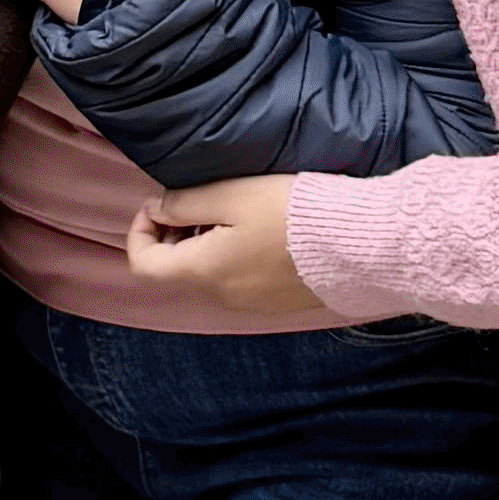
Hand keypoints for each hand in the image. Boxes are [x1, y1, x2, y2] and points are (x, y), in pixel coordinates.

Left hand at [122, 172, 330, 326]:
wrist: (358, 245)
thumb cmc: (291, 214)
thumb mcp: (231, 195)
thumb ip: (185, 202)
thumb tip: (157, 209)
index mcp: (203, 272)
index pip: (144, 264)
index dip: (140, 230)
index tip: (160, 203)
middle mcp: (222, 296)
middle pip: (178, 270)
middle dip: (175, 234)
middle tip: (197, 201)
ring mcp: (252, 304)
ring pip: (210, 275)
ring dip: (206, 245)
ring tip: (232, 212)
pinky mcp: (279, 303)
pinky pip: (241, 281)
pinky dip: (235, 258)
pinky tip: (261, 232)